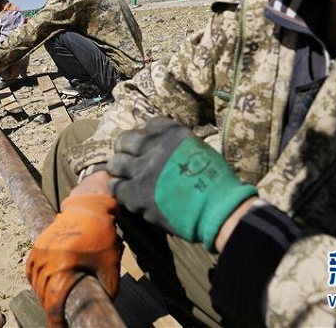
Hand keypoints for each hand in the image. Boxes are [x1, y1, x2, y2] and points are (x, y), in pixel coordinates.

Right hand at [26, 194, 119, 327]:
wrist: (90, 207)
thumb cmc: (102, 236)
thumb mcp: (110, 266)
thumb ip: (107, 289)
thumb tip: (103, 307)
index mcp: (64, 265)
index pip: (53, 301)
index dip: (54, 320)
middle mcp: (48, 258)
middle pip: (43, 293)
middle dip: (50, 308)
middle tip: (60, 317)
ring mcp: (40, 249)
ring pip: (35, 282)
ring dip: (43, 295)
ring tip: (54, 302)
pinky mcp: (38, 243)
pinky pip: (31, 268)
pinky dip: (35, 280)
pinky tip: (44, 285)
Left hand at [107, 117, 255, 251]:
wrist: (219, 209)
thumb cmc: (216, 182)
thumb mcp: (197, 149)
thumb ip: (175, 145)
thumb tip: (158, 146)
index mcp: (172, 133)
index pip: (146, 125)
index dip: (141, 136)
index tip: (142, 145)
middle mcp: (154, 146)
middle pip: (124, 141)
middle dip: (124, 150)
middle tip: (127, 161)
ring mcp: (143, 169)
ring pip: (115, 164)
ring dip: (119, 170)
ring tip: (125, 178)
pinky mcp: (137, 193)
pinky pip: (116, 187)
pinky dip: (119, 189)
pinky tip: (126, 193)